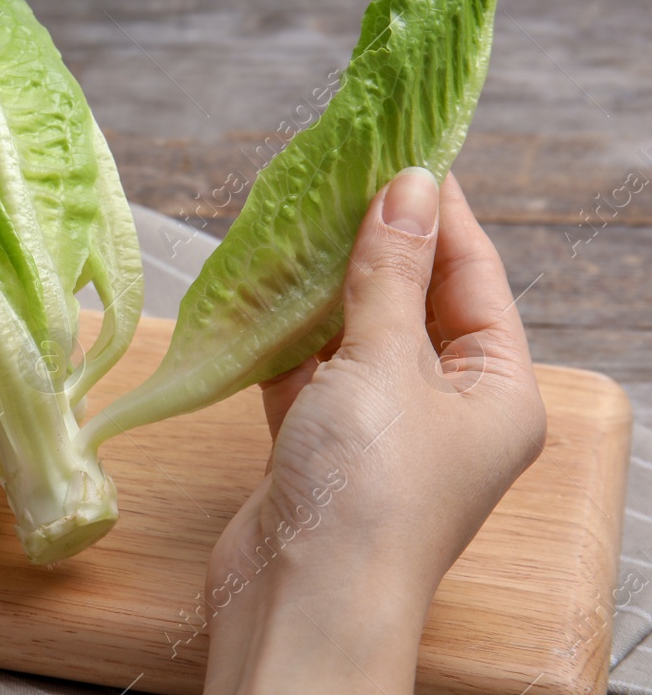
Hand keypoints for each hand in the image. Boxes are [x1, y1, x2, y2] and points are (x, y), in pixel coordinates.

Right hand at [203, 169, 545, 693]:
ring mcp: (378, 430)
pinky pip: (305, 372)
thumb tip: (410, 183)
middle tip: (335, 179)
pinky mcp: (317, 446)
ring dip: (320, 286)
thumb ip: (390, 271)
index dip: (440, 216)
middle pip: (414, 304)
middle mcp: (444, 410)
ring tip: (290, 223)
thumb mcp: (387, 362)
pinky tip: (255, 291)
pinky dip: (281, 335)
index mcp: (497, 393)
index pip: (475, 280)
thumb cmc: (369, 488)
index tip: (402, 155)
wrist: (301, 598)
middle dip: (373, 245)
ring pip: (353, 335)